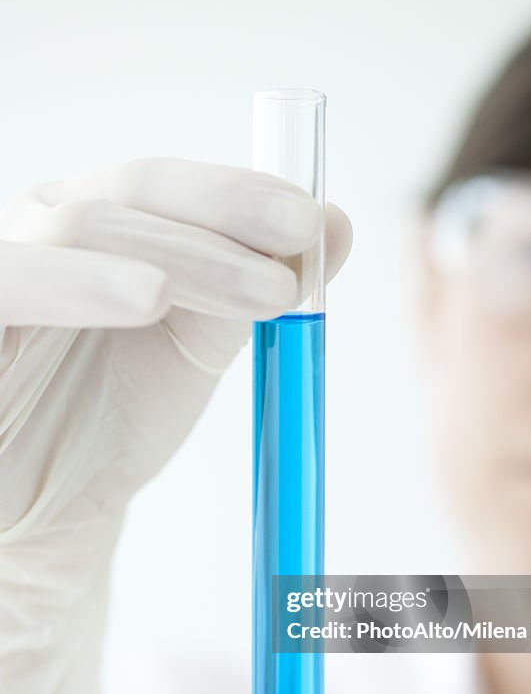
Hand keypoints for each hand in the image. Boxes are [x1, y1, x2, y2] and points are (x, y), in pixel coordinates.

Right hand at [0, 157, 352, 693]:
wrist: (46, 509)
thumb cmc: (109, 421)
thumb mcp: (194, 350)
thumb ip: (251, 288)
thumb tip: (334, 227)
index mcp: (97, 224)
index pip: (164, 184)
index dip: (240, 193)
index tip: (314, 224)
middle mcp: (41, 229)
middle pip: (129, 192)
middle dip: (224, 221)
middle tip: (299, 259)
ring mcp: (2, 266)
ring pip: (82, 226)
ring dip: (181, 253)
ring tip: (258, 290)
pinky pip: (11, 283)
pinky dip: (80, 282)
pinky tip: (148, 294)